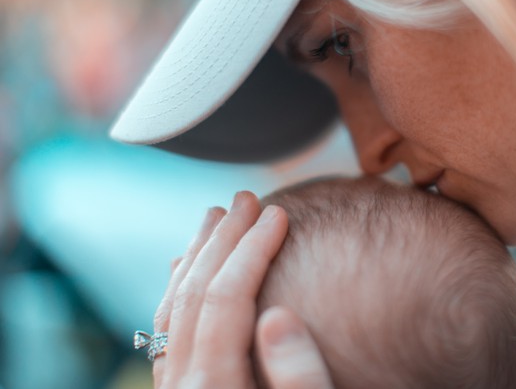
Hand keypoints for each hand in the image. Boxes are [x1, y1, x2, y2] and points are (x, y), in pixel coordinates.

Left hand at [151, 191, 334, 388]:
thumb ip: (297, 377)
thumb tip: (278, 318)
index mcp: (215, 388)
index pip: (227, 299)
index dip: (253, 249)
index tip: (278, 213)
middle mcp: (182, 386)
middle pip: (193, 295)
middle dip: (223, 239)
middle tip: (247, 198)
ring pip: (172, 307)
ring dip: (196, 255)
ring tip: (216, 216)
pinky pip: (165, 328)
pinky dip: (179, 287)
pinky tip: (187, 266)